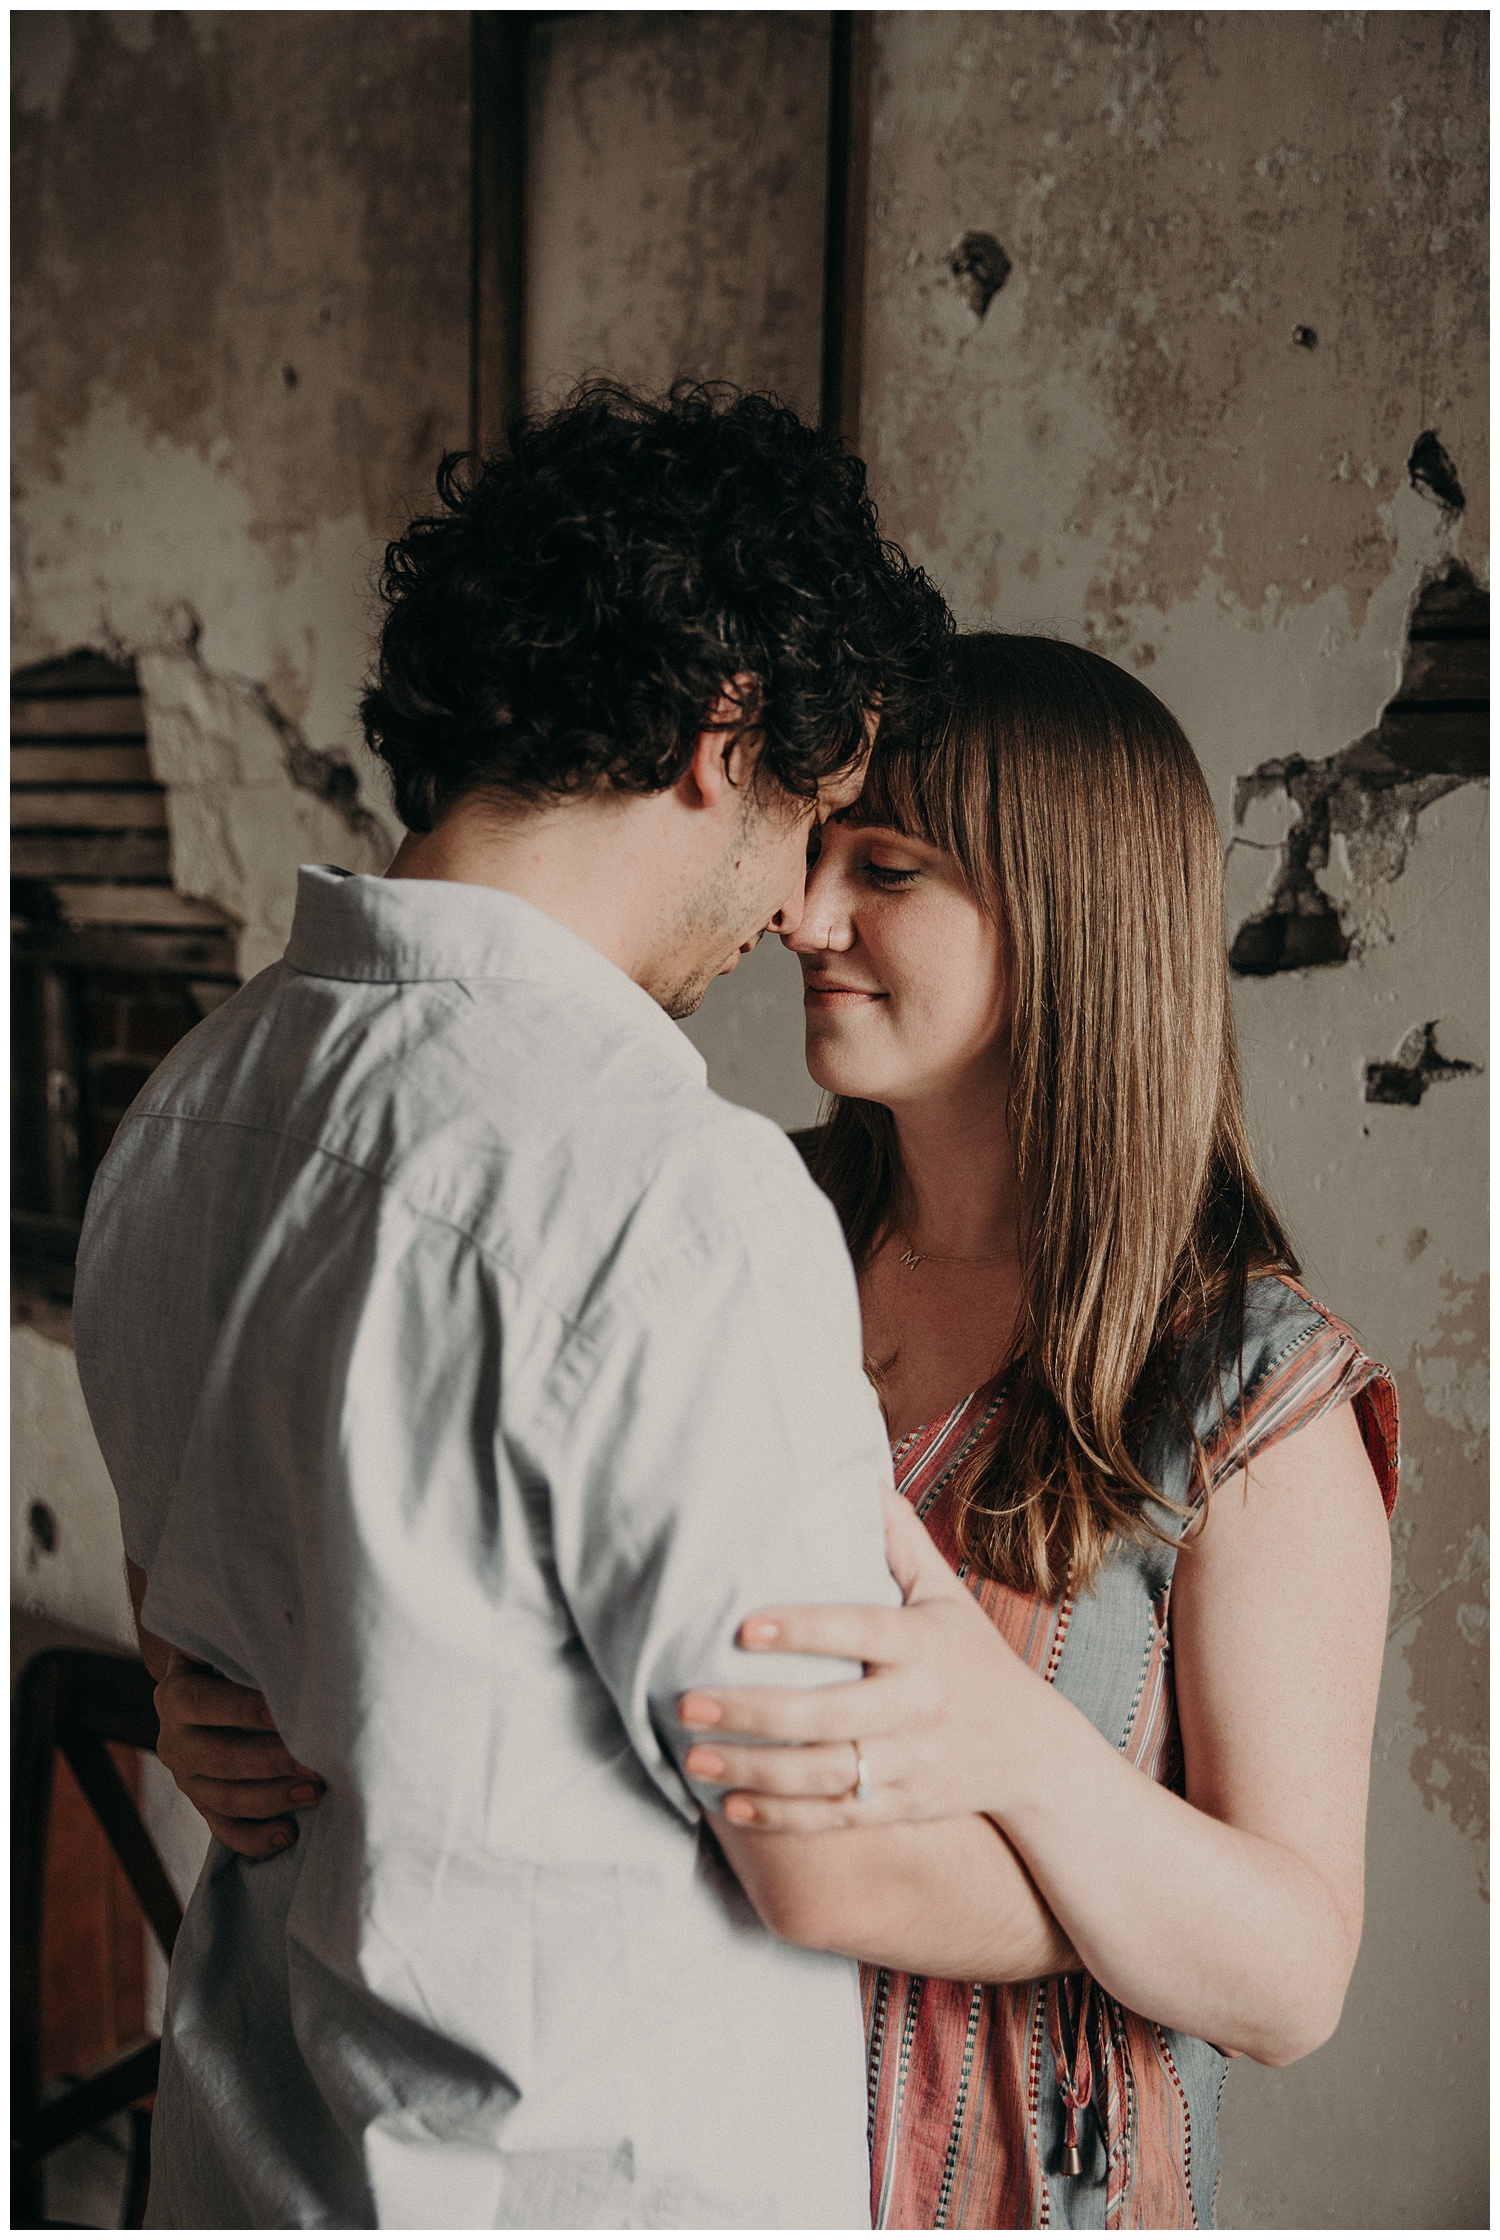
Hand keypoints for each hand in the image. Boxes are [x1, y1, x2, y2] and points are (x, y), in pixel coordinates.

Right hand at [154, 1650, 325, 1858]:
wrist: (208, 1684)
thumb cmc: (233, 1656)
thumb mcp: (229, 1643)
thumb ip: (252, 1639)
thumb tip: (296, 1622)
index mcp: (175, 1695)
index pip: (201, 1704)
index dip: (241, 1709)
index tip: (286, 1711)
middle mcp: (173, 1740)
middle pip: (218, 1759)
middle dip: (271, 1762)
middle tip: (318, 1762)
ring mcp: (186, 1778)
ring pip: (224, 1799)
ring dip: (273, 1799)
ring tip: (317, 1792)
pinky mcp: (203, 1805)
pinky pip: (224, 1831)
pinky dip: (255, 1839)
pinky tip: (289, 1835)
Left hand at [679, 1492, 1051, 1831]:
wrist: (1032, 1751)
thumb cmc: (970, 1657)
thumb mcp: (946, 1594)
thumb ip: (900, 1540)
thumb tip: (858, 1478)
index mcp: (922, 1644)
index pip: (857, 1632)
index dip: (802, 1629)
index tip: (743, 1626)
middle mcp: (916, 1706)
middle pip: (827, 1715)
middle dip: (752, 1713)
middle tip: (688, 1704)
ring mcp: (909, 1763)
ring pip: (823, 1775)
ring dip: (754, 1769)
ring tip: (695, 1757)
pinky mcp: (901, 1807)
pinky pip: (834, 1817)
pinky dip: (781, 1818)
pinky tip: (731, 1806)